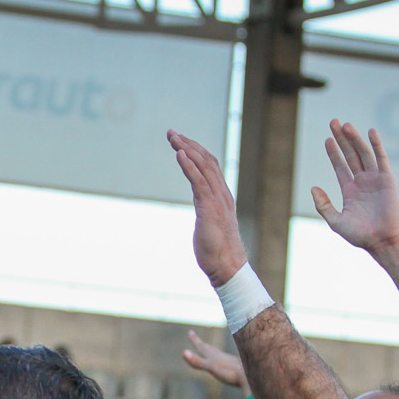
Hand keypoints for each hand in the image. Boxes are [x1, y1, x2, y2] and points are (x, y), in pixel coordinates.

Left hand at [167, 130, 248, 287]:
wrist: (226, 265)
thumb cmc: (216, 250)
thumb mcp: (210, 223)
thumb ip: (207, 210)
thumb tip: (202, 206)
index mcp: (222, 196)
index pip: (210, 165)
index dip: (195, 151)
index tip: (180, 141)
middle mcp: (221, 193)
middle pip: (206, 160)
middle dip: (188, 144)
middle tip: (172, 133)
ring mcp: (217, 199)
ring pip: (203, 166)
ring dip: (186, 149)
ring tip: (173, 138)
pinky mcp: (209, 208)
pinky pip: (198, 181)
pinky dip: (189, 165)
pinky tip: (179, 154)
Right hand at [181, 331, 245, 389]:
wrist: (253, 377)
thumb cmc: (232, 373)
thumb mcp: (211, 367)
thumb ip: (197, 361)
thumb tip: (183, 352)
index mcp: (214, 358)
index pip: (202, 347)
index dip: (195, 341)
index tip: (190, 332)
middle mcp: (222, 358)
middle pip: (209, 349)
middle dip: (201, 344)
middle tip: (194, 337)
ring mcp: (231, 363)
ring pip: (220, 355)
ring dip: (213, 352)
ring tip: (211, 351)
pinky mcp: (239, 370)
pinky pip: (230, 364)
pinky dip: (226, 362)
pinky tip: (230, 365)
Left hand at [310, 120, 398, 254]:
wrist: (381, 241)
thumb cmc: (360, 235)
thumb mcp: (335, 221)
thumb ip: (323, 205)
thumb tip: (313, 187)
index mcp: (350, 190)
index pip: (340, 166)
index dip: (333, 152)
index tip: (327, 139)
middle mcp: (362, 182)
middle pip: (350, 155)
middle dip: (342, 139)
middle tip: (334, 122)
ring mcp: (375, 179)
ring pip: (363, 154)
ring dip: (355, 139)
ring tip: (345, 124)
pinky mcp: (387, 180)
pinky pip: (381, 159)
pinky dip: (377, 145)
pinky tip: (371, 132)